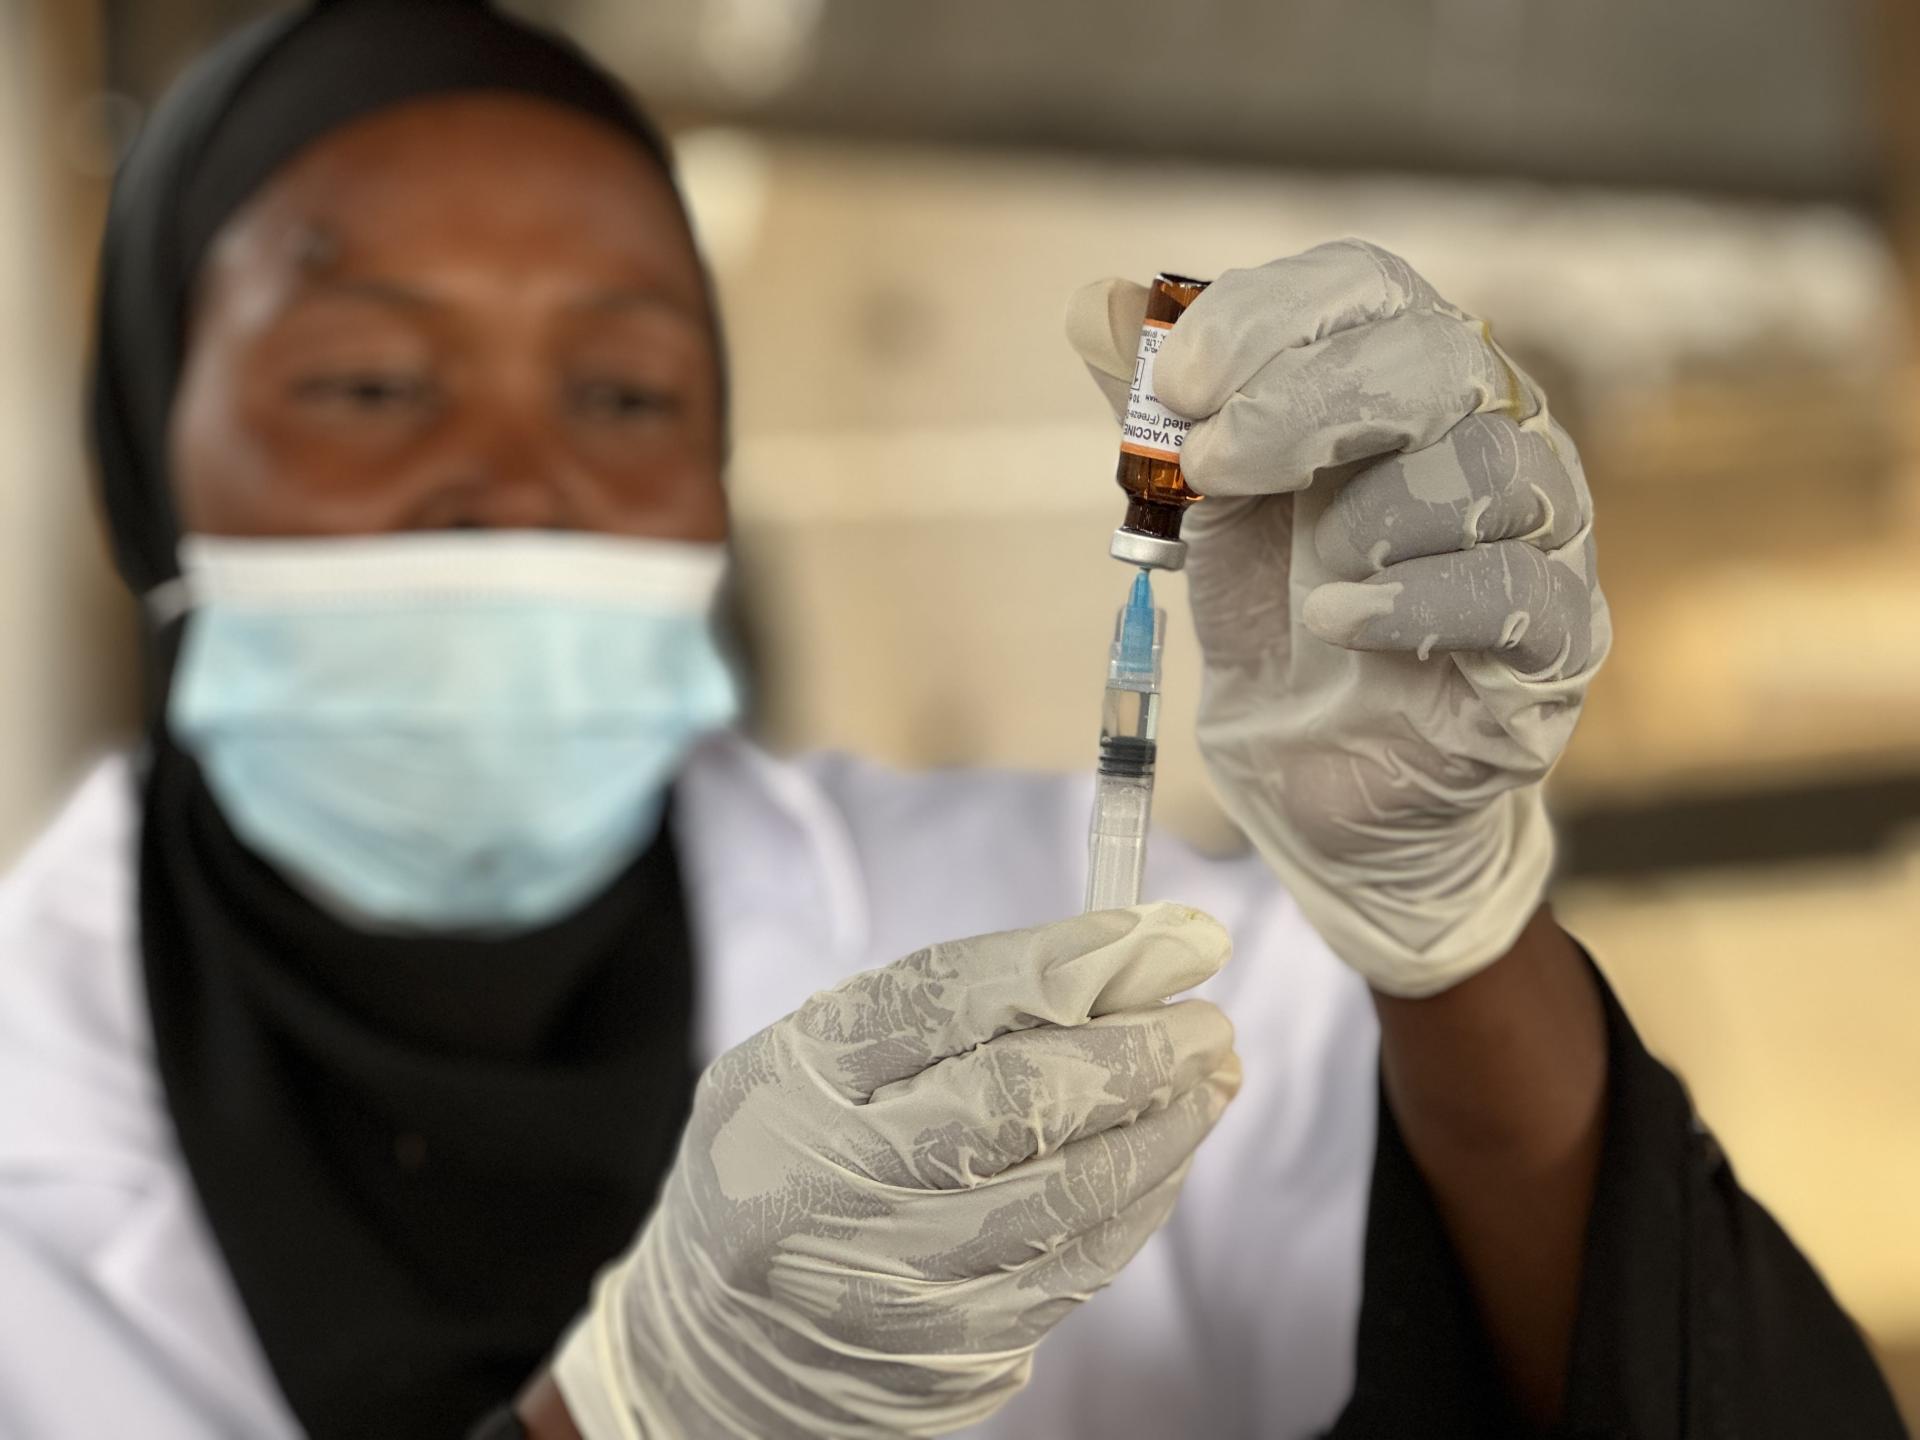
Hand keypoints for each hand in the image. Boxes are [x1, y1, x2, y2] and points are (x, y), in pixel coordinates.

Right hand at [553, 903, 1240, 1437]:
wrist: (712, 1349)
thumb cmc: (783, 1163)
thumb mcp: (816, 1062)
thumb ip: (944, 1007)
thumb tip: (1116, 957)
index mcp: (787, 1085)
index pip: (941, 1000)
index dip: (1070, 960)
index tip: (1168, 936)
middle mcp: (829, 1186)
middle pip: (1016, 1102)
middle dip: (1137, 1051)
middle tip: (1207, 1019)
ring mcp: (889, 1283)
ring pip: (1065, 1195)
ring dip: (1163, 1129)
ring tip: (1209, 1078)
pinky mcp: (946, 1354)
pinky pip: (1075, 1268)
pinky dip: (1140, 1202)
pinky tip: (1168, 1155)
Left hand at [1066, 241, 1608, 996]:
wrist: (1312, 770)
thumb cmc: (1276, 618)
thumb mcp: (1204, 509)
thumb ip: (1157, 412)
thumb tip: (1094, 303)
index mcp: (1406, 377)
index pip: (1371, 285)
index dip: (1270, 316)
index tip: (1179, 385)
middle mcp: (1497, 430)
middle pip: (1437, 357)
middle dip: (1305, 403)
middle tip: (1212, 469)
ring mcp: (1543, 531)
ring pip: (1485, 467)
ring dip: (1361, 517)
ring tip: (1308, 577)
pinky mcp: (1560, 638)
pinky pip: (1511, 590)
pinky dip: (1409, 602)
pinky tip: (1340, 623)